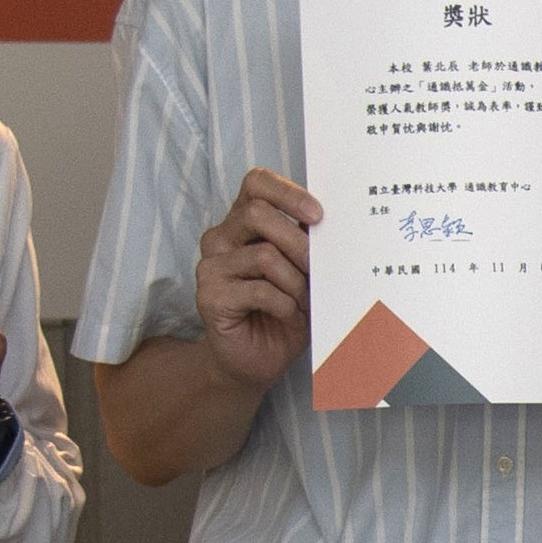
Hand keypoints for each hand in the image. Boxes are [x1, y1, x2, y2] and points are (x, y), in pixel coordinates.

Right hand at [189, 171, 320, 391]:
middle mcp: (220, 237)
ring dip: (295, 282)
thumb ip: (308, 241)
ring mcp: (210, 266)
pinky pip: (260, 290)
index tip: (318, 215)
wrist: (257, 359)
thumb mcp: (303, 270)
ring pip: (263, 255)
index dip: (287, 193)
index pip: (256, 183)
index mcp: (242, 221)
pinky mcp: (209, 296)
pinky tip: (287, 315)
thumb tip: (331, 220)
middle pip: (258, 214)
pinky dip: (285, 304)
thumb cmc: (285, 310)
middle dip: (298, 243)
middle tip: (317, 270)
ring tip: (302, 301)